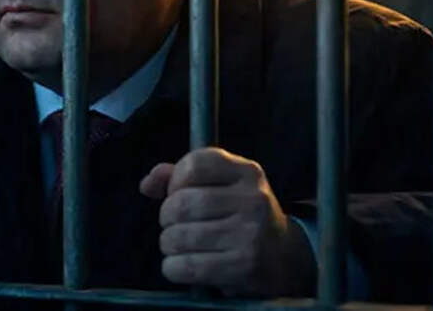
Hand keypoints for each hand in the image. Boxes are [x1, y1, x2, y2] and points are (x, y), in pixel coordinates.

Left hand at [139, 147, 314, 296]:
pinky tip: (182, 265)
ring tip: (179, 245)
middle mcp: (253, 199)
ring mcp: (251, 234)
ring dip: (168, 244)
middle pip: (181, 203)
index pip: (195, 164)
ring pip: (179, 236)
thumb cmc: (241, 217)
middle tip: (175, 225)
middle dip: (167, 217)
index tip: (177, 193)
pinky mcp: (244, 266)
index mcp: (247, 172)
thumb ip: (181, 177)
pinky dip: (173, 268)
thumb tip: (148, 184)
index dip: (175, 180)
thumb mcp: (221, 186)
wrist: (284, 259)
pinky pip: (186, 266)